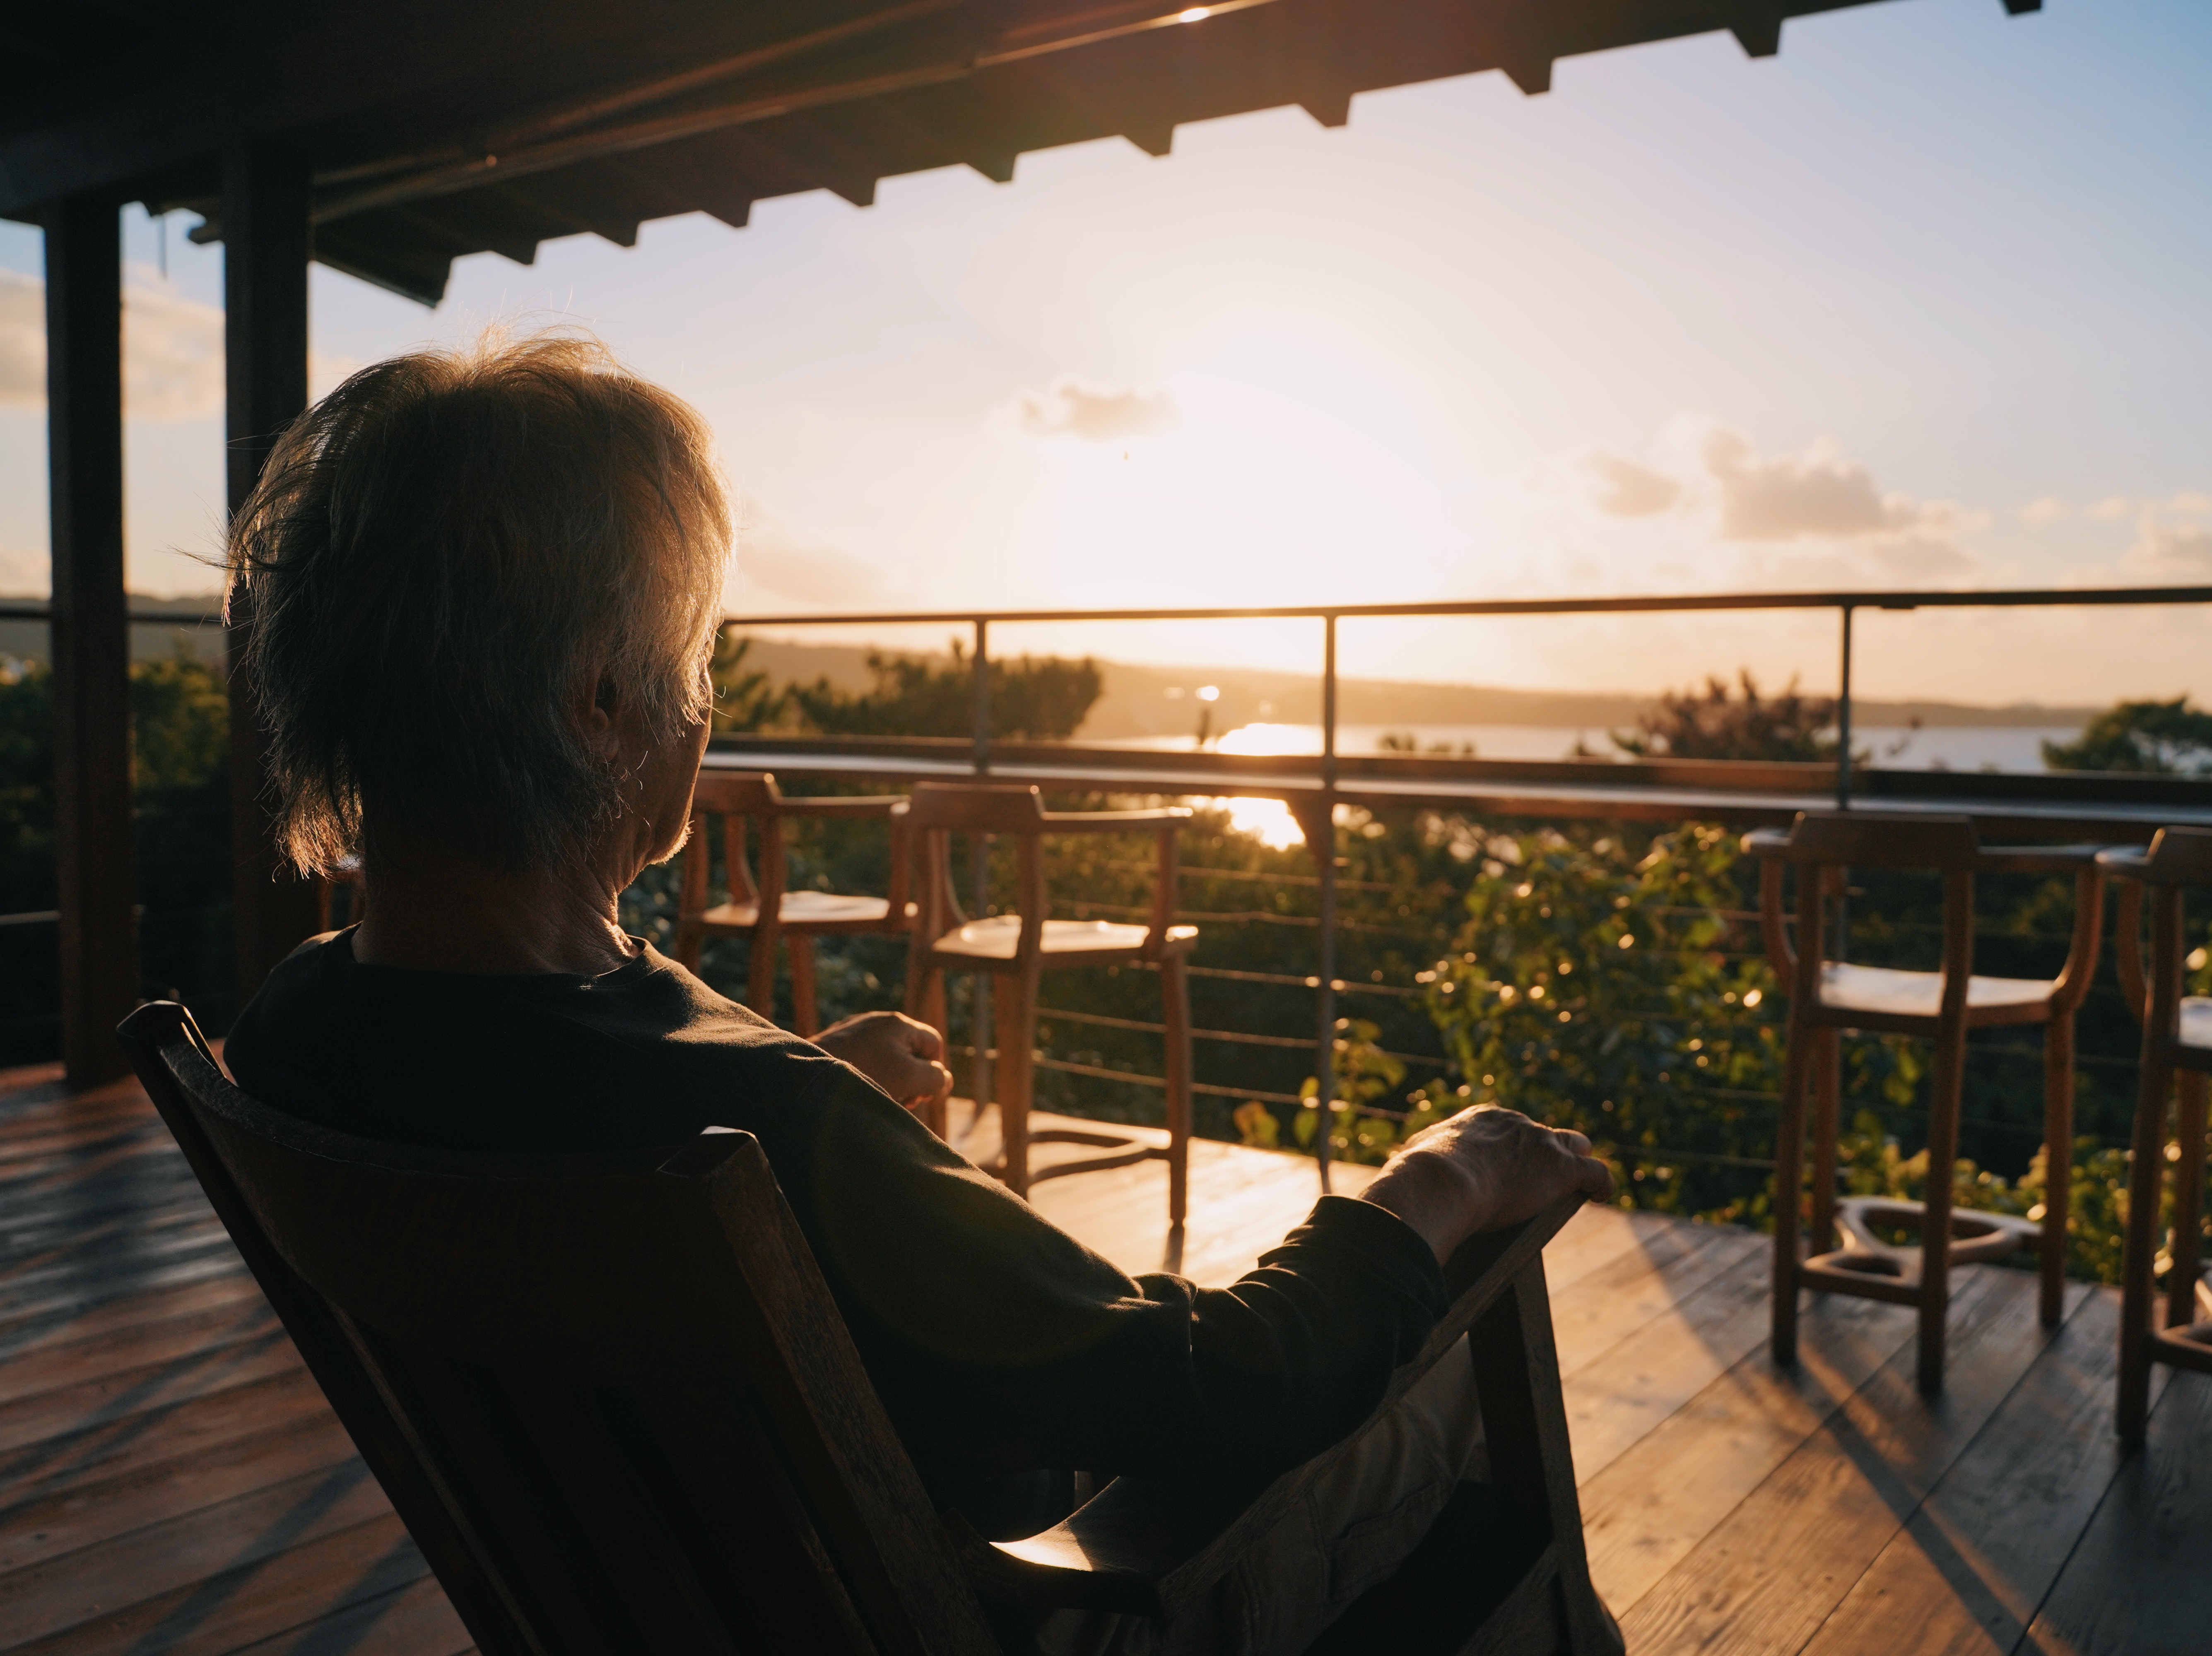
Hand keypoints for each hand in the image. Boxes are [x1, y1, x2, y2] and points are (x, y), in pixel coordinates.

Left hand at [813, 1011, 953, 1111]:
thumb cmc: (863, 1072)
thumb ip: (935, 1077)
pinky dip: (868, 1075)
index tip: (921, 1094)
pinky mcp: (836, 1044)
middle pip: (909, 1050)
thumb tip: (944, 1079)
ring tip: (880, 1096)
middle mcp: (876, 1021)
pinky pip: (863, 1059)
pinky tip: (858, 1090)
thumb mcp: (910, 1078)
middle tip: (903, 1100)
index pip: (933, 1043)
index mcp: (898, 1023)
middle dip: (912, 1077)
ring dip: (890, 1079)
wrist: (808, 1073)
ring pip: (886, 1056)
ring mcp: (854, 1031)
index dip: (934, 1070)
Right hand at [1359, 1105, 1614, 1265]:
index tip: (1509, 1166)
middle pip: (1544, 1133)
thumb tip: (1394, 1187)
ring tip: (1579, 1182)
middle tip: (1543, 1176)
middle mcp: (1515, 1124)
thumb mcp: (1416, 1162)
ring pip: (1575, 1145)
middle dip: (1548, 1151)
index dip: (1513, 1148)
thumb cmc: (1420, 1178)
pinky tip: (1602, 1196)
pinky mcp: (1562, 1170)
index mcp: (1481, 1120)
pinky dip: (1601, 1185)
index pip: (1508, 1128)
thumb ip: (1420, 1166)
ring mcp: (1541, 1144)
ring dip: (1577, 1162)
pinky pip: (1596, 1173)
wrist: (1440, 1182)